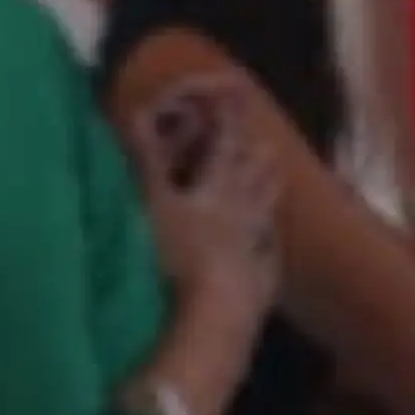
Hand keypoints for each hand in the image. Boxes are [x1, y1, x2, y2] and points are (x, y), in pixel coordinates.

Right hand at [132, 85, 278, 317]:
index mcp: (218, 191)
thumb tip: (136, 112)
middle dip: (257, 159)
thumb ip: (145, 159)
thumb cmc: (179, 256)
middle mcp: (244, 215)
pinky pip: (269, 262)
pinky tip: (273, 249)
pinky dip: (270, 250)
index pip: (224, 147)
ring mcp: (256, 252)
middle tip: (267, 144)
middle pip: (254, 181)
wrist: (215, 316)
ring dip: (269, 196)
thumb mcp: (153, 203)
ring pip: (266, 216)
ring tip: (278, 183)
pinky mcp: (259, 287)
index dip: (227, 122)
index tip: (235, 98)